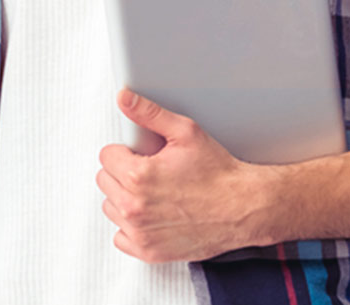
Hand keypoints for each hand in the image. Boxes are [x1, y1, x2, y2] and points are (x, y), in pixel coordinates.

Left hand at [96, 89, 281, 262]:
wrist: (243, 208)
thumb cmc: (219, 174)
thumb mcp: (185, 132)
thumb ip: (149, 113)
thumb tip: (125, 98)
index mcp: (137, 176)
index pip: (106, 156)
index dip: (126, 151)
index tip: (142, 155)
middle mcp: (134, 207)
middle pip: (105, 181)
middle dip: (124, 172)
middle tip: (151, 171)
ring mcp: (140, 232)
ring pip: (112, 207)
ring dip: (126, 199)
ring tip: (154, 192)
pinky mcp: (148, 251)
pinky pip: (121, 236)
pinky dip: (133, 227)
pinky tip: (153, 215)